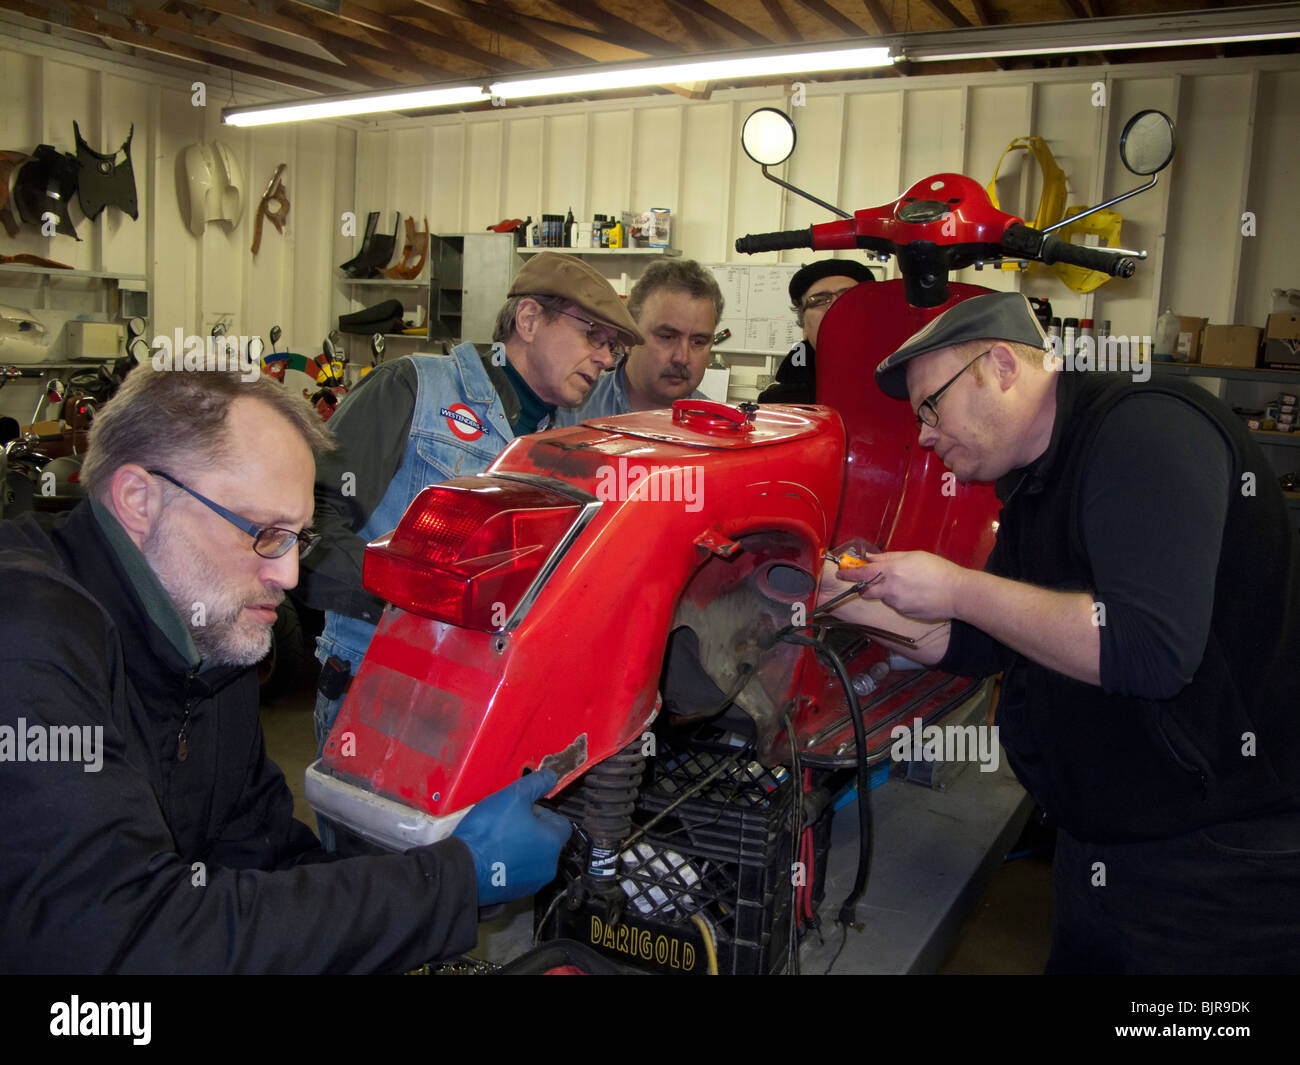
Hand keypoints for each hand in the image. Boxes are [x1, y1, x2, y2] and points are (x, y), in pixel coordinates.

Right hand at [451, 770, 572, 905]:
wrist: (461, 868)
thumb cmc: (487, 833)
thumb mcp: (512, 796)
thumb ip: (535, 784)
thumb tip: (551, 776)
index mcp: (552, 844)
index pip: (559, 822)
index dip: (541, 811)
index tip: (522, 809)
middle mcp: (547, 867)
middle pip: (545, 839)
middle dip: (529, 828)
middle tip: (507, 821)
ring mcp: (531, 883)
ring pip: (531, 856)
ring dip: (519, 845)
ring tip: (497, 838)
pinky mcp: (514, 893)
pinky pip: (517, 871)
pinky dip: (508, 862)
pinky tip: (492, 854)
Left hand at [838, 550, 965, 621]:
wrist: (957, 593)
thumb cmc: (938, 570)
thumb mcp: (913, 556)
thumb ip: (888, 557)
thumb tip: (870, 558)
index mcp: (891, 571)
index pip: (861, 574)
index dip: (848, 574)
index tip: (841, 573)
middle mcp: (890, 589)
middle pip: (867, 590)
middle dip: (866, 586)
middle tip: (875, 580)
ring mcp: (897, 603)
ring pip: (884, 598)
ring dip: (888, 592)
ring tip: (909, 585)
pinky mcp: (904, 613)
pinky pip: (896, 605)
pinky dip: (900, 600)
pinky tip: (915, 594)